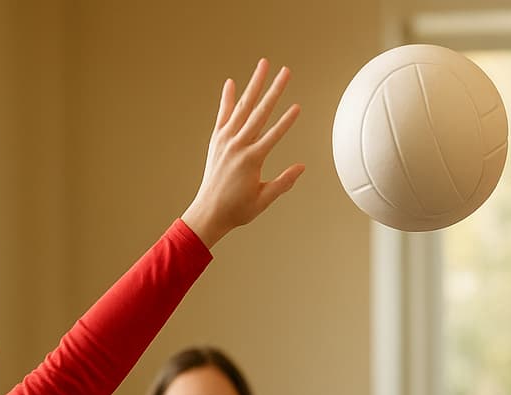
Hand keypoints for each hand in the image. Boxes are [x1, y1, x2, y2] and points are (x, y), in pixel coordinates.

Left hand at [181, 59, 304, 247]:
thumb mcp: (264, 199)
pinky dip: (227, 99)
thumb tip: (301, 168)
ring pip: (243, 107)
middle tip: (286, 72)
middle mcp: (237, 145)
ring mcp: (225, 140)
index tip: (298, 106)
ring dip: (254, 84)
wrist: (209, 212)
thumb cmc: (237, 209)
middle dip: (274, 90)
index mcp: (251, 160)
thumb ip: (283, 182)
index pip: (274, 135)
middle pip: (260, 112)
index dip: (287, 120)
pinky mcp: (217, 140)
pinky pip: (223, 115)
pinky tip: (232, 83)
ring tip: (263, 66)